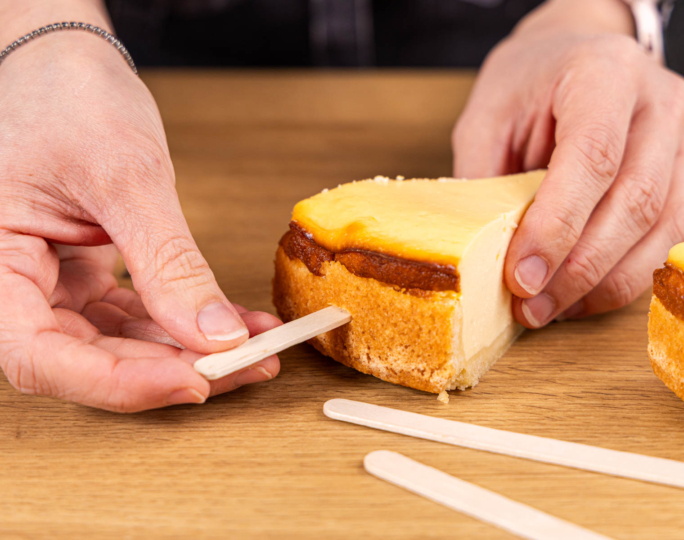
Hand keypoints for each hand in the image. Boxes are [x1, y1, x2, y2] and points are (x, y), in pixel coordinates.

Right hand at [0, 32, 279, 411]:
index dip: (116, 383)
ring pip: (121, 345)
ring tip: (259, 347)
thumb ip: (167, 261)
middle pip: (87, 360)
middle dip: (173, 370)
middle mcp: (16, 285)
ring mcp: (54, 285)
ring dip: (193, 352)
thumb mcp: (125, 178)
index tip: (193, 381)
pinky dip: (190, 322)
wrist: (70, 67)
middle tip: (246, 366)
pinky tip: (239, 323)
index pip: (39, 355)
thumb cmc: (70, 101)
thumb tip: (214, 335)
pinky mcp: (88, 278)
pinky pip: (139, 315)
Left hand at [453, 4, 683, 327]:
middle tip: (530, 307)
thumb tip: (481, 255)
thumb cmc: (532, 81)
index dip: (557, 226)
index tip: (521, 277)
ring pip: (664, 229)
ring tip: (550, 310)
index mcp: (607, 73)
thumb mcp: (489, 113)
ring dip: (605, 284)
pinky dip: (627, 278)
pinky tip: (583, 296)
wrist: (582, 54)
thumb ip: (485, 175)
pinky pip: (672, 240)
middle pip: (635, 201)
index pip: (594, 157)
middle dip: (578, 268)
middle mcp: (659, 105)